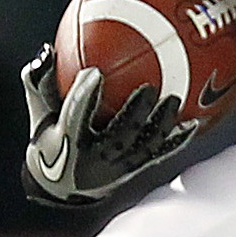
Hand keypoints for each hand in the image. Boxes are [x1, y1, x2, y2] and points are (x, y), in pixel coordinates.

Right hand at [20, 45, 196, 206]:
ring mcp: (117, 170)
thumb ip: (40, 81)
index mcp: (68, 142)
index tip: (94, 72)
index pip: (75, 117)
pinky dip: (177, 139)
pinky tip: (195, 122)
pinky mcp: (133, 173)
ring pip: (143, 147)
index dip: (84, 95)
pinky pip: (158, 154)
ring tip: (175, 100)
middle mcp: (94, 161)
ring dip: (161, 125)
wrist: (61, 186)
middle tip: (150, 87)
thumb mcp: (40, 112)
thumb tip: (47, 49)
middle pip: (119, 136)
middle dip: (135, 113)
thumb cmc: (50, 137)